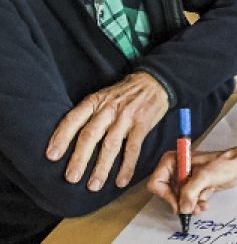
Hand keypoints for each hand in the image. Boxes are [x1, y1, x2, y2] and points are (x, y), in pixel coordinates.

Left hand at [46, 72, 168, 190]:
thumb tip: (69, 137)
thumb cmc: (124, 93)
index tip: (52, 156)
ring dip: (102, 167)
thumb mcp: (103, 96)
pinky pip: (133, 148)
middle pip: (90, 135)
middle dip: (80, 158)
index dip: (61, 137)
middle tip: (71, 178)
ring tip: (93, 185)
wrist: (154, 82)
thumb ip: (89, 113)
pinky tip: (121, 180)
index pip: (73, 120)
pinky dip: (127, 166)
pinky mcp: (142, 125)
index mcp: (95, 102)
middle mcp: (108, 109)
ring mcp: (126, 118)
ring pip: (111, 145)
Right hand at [148, 143, 236, 214]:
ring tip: (200, 207)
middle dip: (180, 202)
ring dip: (189, 205)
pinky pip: (187, 199)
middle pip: (167, 193)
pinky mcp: (193, 185)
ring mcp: (184, 178)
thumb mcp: (205, 177)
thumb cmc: (223, 163)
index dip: (166, 195)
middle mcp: (176, 169)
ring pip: (178, 198)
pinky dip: (195, 204)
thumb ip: (190, 192)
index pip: (157, 182)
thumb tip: (182, 209)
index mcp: (173, 160)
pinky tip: (204, 204)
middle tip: (191, 209)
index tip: (178, 203)